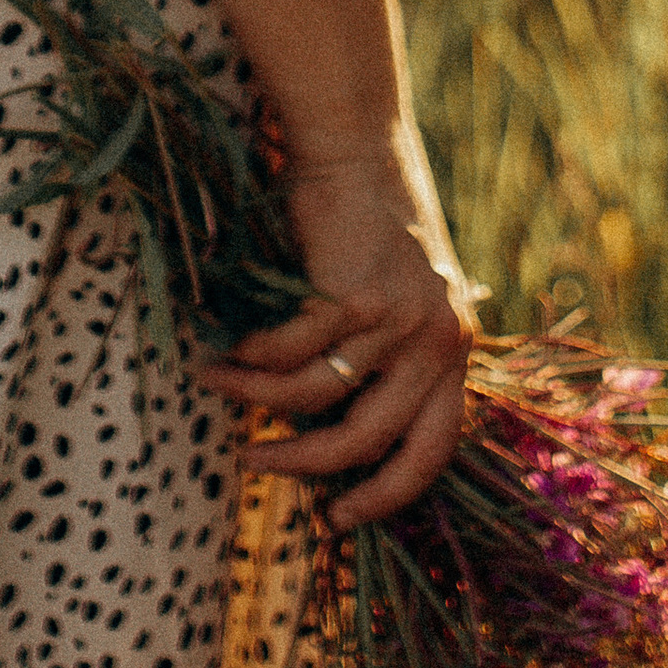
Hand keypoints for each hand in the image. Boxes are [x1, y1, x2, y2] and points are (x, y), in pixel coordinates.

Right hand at [200, 137, 473, 526]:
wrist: (357, 148)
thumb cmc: (367, 224)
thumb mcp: (401, 296)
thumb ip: (385, 359)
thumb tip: (327, 431)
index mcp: (453, 350)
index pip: (432, 452)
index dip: (385, 495)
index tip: (339, 519)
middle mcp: (436, 342)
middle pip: (365, 441)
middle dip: (303, 464)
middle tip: (256, 463)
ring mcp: (397, 320)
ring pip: (312, 397)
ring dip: (253, 398)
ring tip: (215, 382)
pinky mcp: (353, 296)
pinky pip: (287, 352)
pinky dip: (250, 356)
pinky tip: (228, 345)